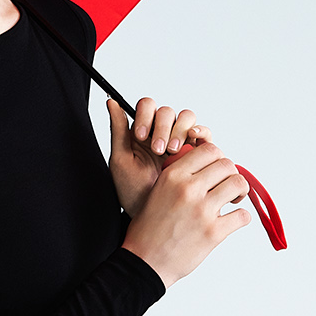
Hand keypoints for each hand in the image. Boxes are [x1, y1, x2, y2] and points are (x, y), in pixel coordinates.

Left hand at [106, 97, 225, 218]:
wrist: (151, 213)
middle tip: (158, 149)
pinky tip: (193, 140)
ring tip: (172, 151)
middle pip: (167, 112)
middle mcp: (162, 132)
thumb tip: (111, 101)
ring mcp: (180, 140)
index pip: (147, 106)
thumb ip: (118, 130)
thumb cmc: (132, 190)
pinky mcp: (196, 152)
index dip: (146, 116)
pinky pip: (203, 135)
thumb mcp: (121, 160)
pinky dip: (201, 132)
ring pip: (186, 119)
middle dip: (163, 128)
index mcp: (142, 131)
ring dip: (180, 130)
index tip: (141, 136)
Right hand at [121, 138, 251, 289]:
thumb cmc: (149, 229)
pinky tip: (232, 220)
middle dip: (231, 174)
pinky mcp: (213, 232)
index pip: (209, 150)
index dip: (218, 158)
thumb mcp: (156, 191)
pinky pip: (242, 215)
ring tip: (232, 201)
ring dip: (240, 192)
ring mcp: (202, 210)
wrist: (145, 261)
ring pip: (238, 184)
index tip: (217, 170)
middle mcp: (188, 189)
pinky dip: (241, 217)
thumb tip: (205, 166)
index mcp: (173, 176)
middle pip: (227, 165)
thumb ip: (179, 176)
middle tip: (227, 187)